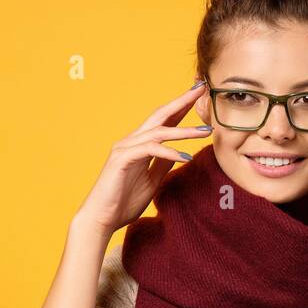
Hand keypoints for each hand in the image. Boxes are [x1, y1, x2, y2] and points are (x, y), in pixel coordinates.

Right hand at [74, 80, 211, 233]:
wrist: (101, 219)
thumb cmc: (123, 202)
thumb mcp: (152, 181)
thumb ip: (162, 165)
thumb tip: (180, 154)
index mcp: (139, 145)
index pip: (164, 121)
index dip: (182, 107)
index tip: (200, 95)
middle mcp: (132, 141)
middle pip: (160, 115)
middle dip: (182, 101)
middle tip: (202, 88)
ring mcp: (125, 148)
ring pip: (158, 132)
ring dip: (184, 130)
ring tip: (205, 130)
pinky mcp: (121, 159)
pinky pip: (149, 151)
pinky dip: (168, 152)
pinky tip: (185, 157)